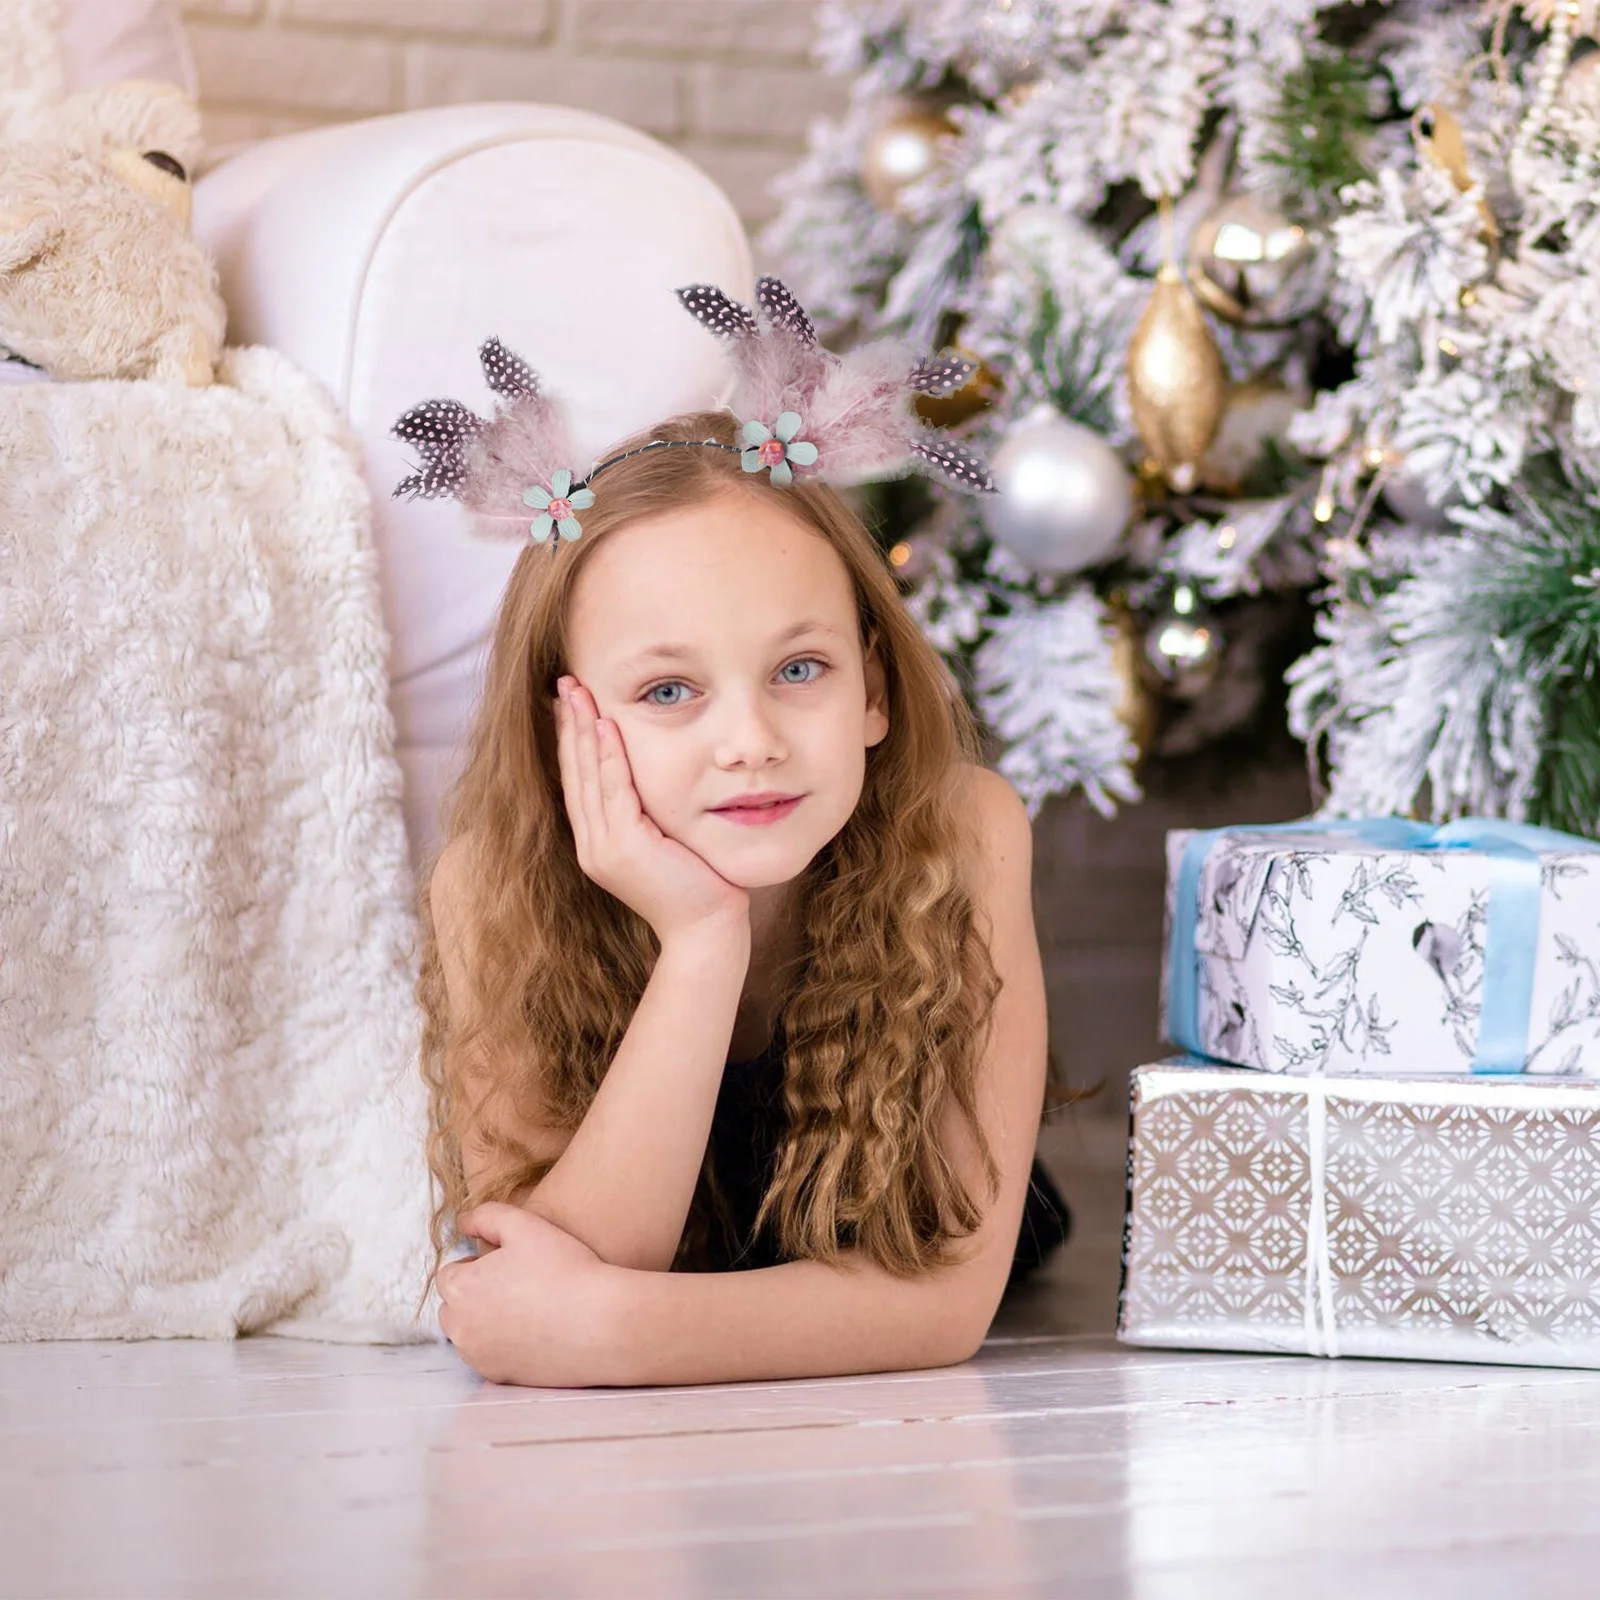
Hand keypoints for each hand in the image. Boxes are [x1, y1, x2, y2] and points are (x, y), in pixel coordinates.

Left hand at [437, 1203, 624, 1386]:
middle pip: (453, 1307)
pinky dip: (501, 1346)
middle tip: (514, 1284)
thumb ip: (486, 1215)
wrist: (601, 1322)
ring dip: (483, 1321)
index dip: (476, 1265)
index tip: (506, 1264)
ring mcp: (478, 1356)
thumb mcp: (525, 1224)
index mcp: (461, 1288)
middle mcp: (460, 1327)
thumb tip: (463, 1222)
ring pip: (468, 1334)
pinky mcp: (499, 1376)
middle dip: (473, 1295)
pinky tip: (532, 1332)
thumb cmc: (564, 1268)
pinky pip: (488, 1357)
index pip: (449, 1274)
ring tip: (524, 1307)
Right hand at [554, 675, 749, 945]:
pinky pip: (613, 792)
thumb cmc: (697, 887)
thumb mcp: (665, 843)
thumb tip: (653, 779)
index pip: (578, 780)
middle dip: (567, 724)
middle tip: (564, 683)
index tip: (567, 702)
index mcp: (597, 843)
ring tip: (576, 691)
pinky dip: (607, 757)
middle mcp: (592, 845)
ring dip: (580, 730)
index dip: (570, 739)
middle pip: (573, 772)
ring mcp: (604, 847)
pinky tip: (603, 726)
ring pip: (587, 776)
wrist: (705, 930)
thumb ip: (648, 814)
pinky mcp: (625, 848)